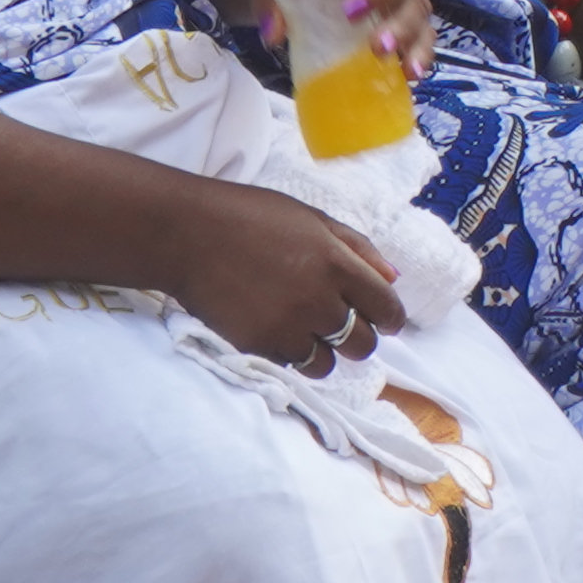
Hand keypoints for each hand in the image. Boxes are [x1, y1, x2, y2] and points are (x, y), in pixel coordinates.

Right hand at [152, 169, 415, 379]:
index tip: (384, 320)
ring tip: (305, 329)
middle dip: (359, 337)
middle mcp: (318, 300)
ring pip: (326, 364)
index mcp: (337, 263)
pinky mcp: (258, 347)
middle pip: (363, 344)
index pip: (386, 308)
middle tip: (342, 324)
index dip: (390, 318)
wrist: (188, 234)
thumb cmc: (251, 216)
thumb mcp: (312, 218)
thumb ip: (357, 248)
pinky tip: (277, 330)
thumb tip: (393, 277)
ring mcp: (287, 328)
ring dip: (322, 351)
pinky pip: (290, 366)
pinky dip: (290, 355)